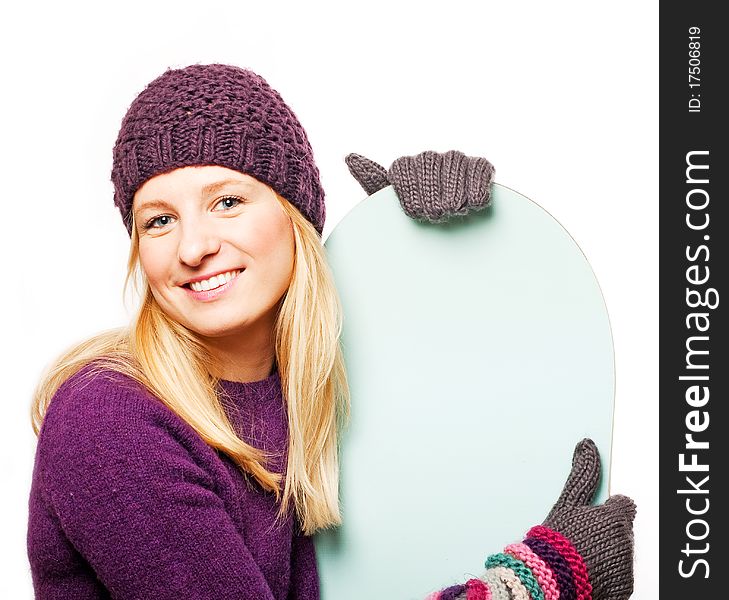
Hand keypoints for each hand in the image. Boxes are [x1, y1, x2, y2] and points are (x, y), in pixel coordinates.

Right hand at [539, 439, 635, 599]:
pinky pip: (621, 576)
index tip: (592, 520)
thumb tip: (587, 444)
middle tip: (582, 540)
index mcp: (616, 516)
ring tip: (583, 558)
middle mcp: (627, 540)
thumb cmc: (557, 538)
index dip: (606, 512)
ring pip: (621, 553)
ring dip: (608, 554)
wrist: (551, 580)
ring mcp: (628, 566)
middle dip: (607, 533)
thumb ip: (583, 473)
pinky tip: (589, 572)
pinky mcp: (625, 587)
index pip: (624, 506)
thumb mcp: (567, 502)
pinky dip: (609, 574)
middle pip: (622, 530)